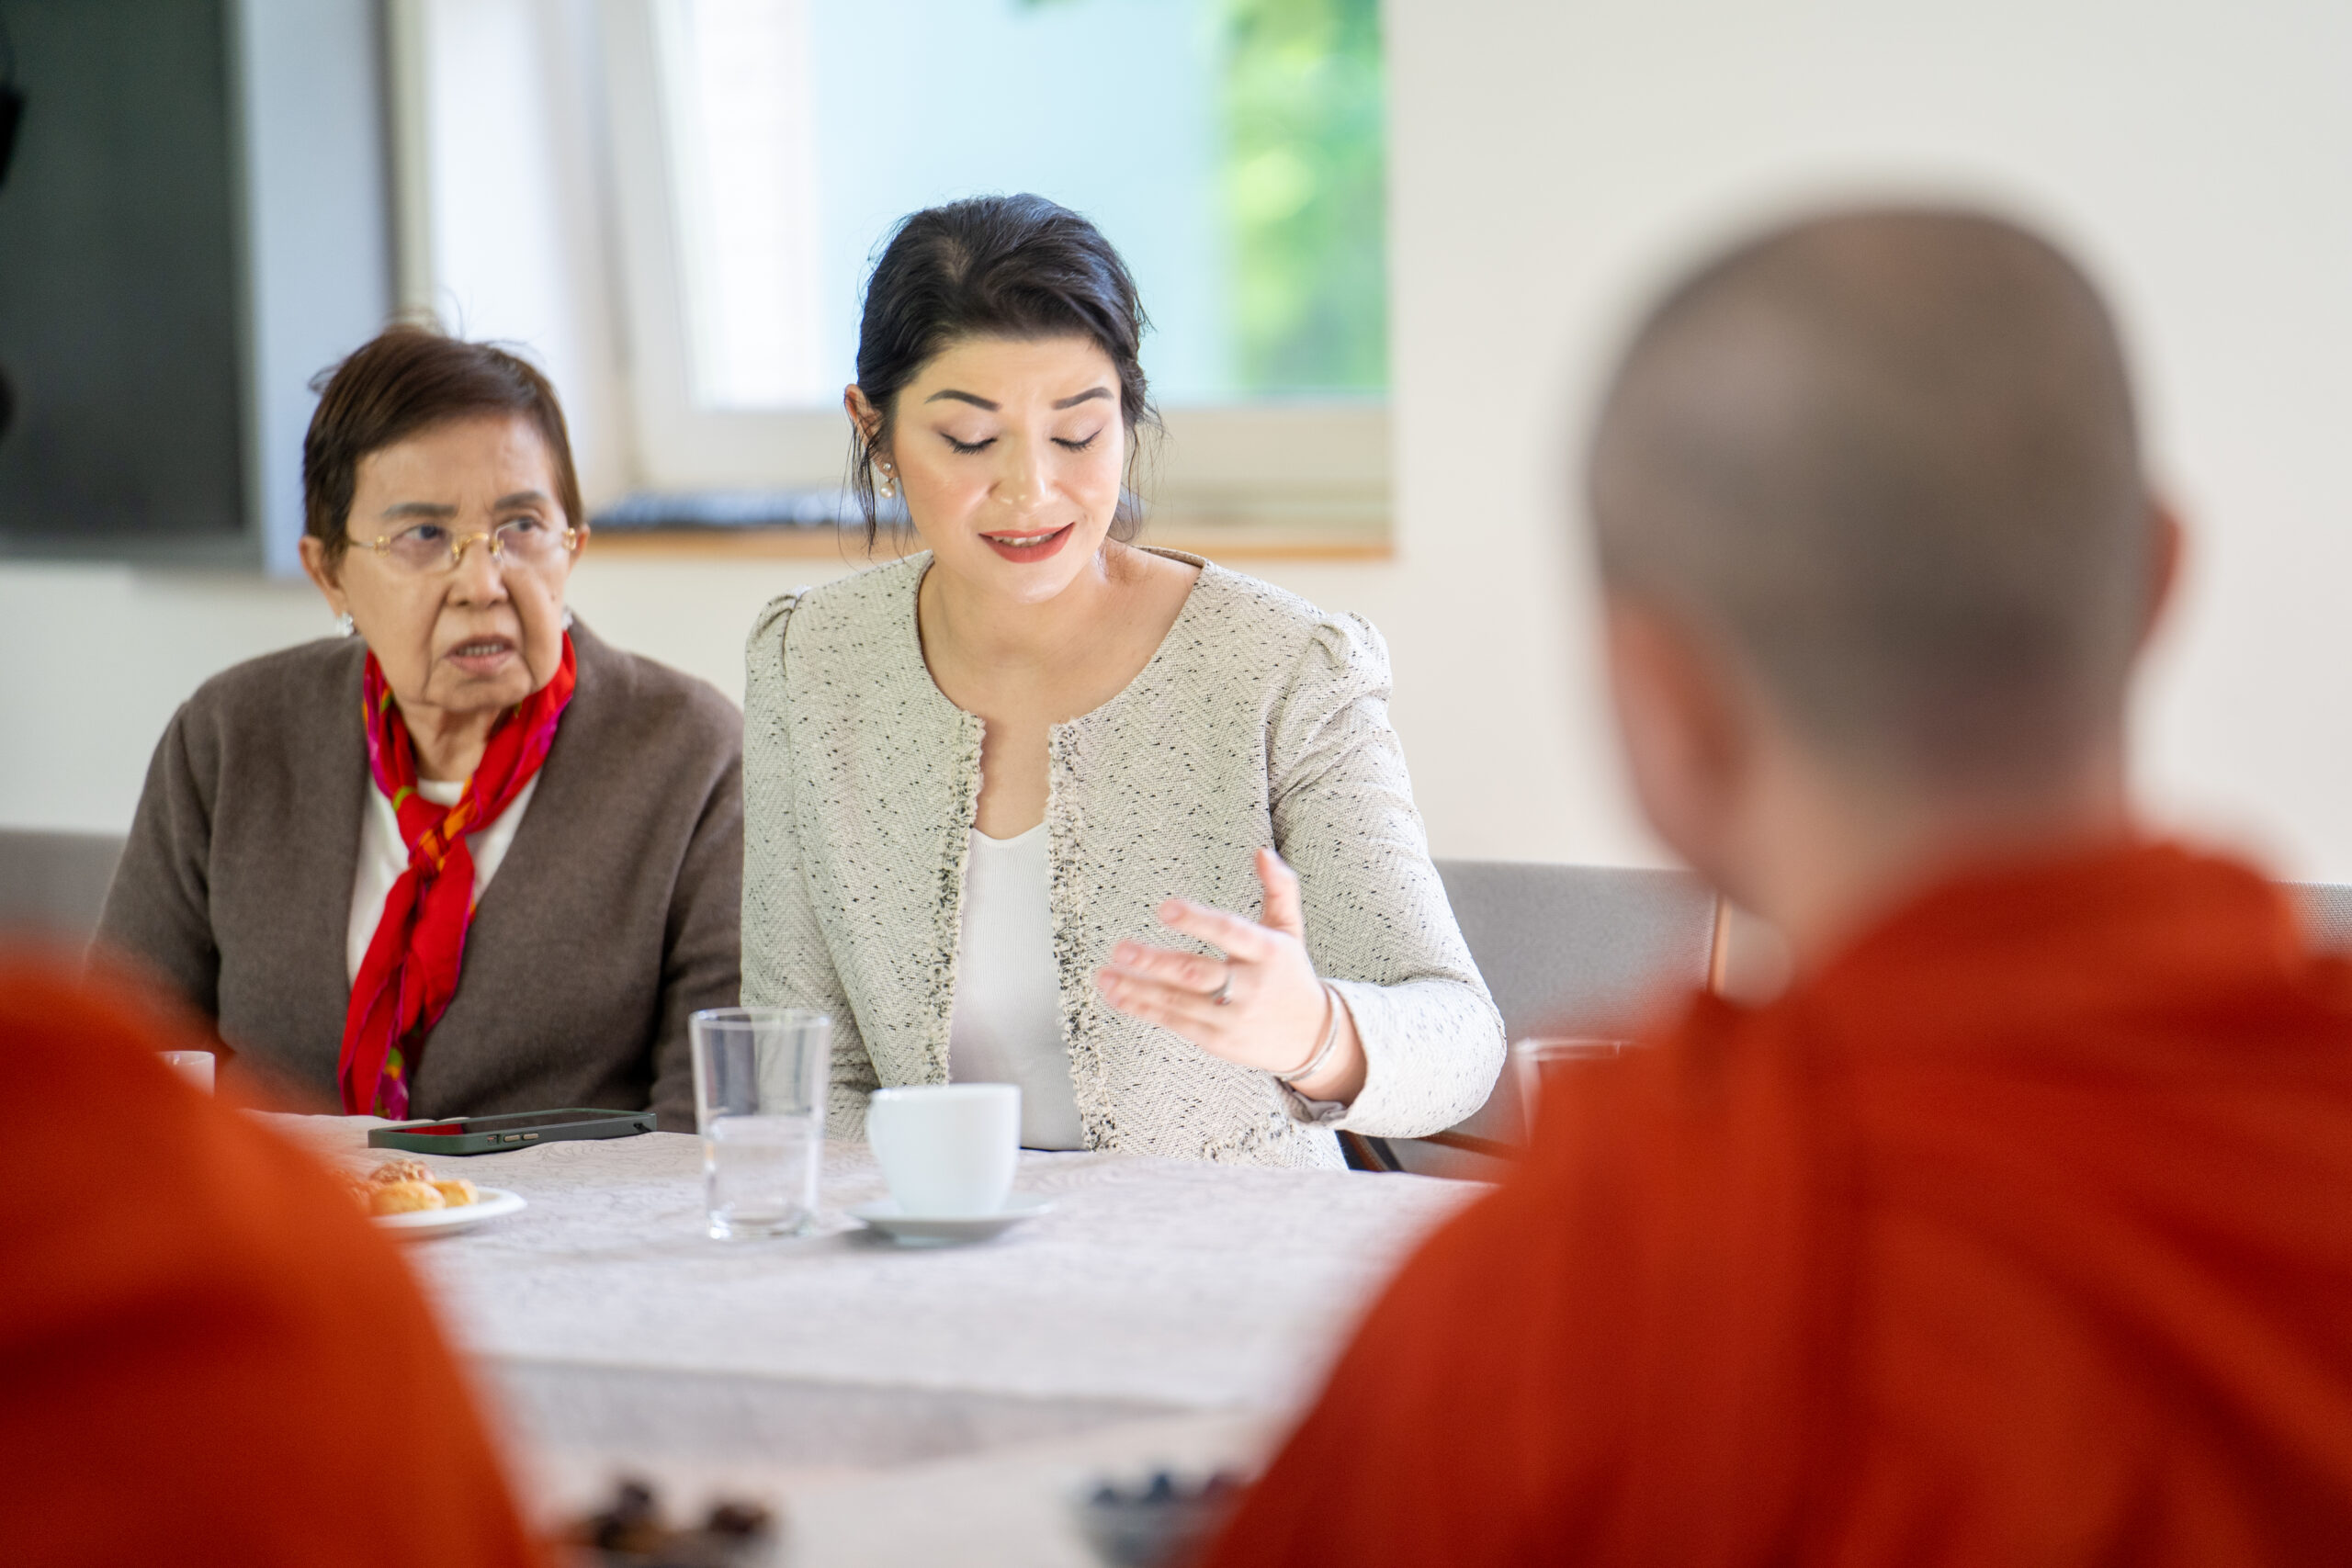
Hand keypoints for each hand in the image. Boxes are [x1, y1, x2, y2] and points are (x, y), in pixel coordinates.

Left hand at [1094, 848, 1365, 1104]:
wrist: (1311, 1036)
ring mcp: (1232, 1016)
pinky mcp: (1217, 1039)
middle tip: (1122, 948)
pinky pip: (1175, 1022)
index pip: (1231, 932)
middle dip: (1155, 961)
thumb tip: (1261, 852)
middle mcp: (1250, 986)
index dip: (1198, 921)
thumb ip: (1279, 888)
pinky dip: (1143, 1008)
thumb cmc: (1290, 974)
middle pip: (1197, 972)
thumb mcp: (1290, 930)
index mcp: (1268, 951)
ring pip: (1178, 1001)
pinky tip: (1118, 995)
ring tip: (1106, 975)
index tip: (1165, 909)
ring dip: (1138, 987)